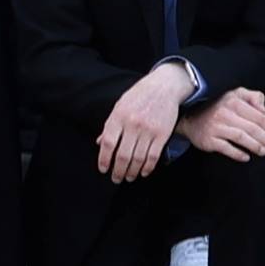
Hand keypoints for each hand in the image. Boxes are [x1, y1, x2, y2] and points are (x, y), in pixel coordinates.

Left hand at [95, 66, 181, 187]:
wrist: (164, 87)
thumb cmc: (139, 95)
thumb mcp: (120, 106)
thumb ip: (110, 125)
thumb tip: (100, 143)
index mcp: (118, 116)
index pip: (108, 144)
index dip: (104, 159)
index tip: (103, 169)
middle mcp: (133, 124)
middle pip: (123, 155)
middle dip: (118, 171)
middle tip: (116, 178)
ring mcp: (148, 130)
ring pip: (138, 159)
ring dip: (132, 172)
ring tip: (129, 177)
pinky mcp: (162, 134)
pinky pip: (153, 156)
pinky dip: (147, 167)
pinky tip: (143, 172)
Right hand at [179, 85, 264, 162]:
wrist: (191, 118)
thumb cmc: (219, 107)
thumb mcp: (235, 95)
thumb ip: (253, 97)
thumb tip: (264, 110)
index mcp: (234, 101)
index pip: (258, 116)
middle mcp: (225, 113)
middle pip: (252, 128)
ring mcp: (216, 127)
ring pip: (241, 138)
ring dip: (255, 146)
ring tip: (264, 151)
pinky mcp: (209, 140)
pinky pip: (226, 148)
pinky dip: (238, 154)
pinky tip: (247, 157)